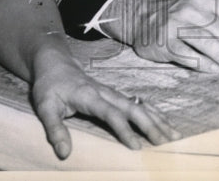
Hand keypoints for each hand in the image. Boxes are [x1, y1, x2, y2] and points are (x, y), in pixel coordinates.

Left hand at [31, 38, 179, 158]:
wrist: (56, 64)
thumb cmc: (50, 86)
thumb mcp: (45, 107)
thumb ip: (54, 129)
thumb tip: (64, 153)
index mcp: (90, 96)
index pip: (111, 114)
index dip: (124, 130)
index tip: (137, 147)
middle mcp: (106, 93)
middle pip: (133, 108)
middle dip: (151, 125)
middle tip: (166, 142)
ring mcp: (113, 93)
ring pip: (140, 105)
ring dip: (158, 120)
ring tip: (174, 135)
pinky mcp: (116, 95)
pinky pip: (139, 104)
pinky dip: (154, 113)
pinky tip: (165, 123)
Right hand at [107, 0, 218, 73]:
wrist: (142, 17)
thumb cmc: (179, 16)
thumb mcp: (201, 10)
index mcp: (204, 0)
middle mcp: (191, 10)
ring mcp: (176, 26)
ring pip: (207, 43)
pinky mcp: (164, 43)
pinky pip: (188, 55)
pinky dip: (203, 64)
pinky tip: (214, 69)